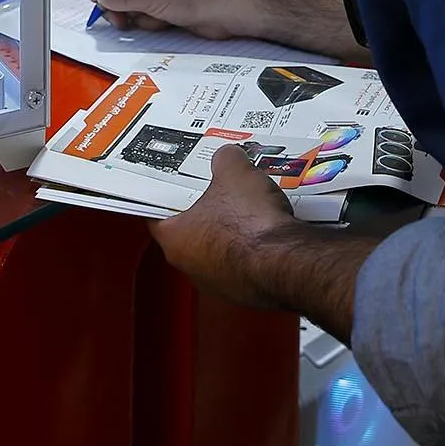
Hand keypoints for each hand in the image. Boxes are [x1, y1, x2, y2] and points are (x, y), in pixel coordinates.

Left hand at [149, 147, 297, 308]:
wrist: (286, 262)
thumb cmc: (251, 226)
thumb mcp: (235, 173)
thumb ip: (225, 160)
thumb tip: (229, 156)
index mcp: (174, 237)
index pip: (159, 213)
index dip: (172, 195)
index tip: (181, 185)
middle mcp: (190, 265)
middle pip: (191, 230)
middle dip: (208, 210)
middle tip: (222, 191)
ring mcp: (217, 281)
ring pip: (218, 249)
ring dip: (231, 232)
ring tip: (250, 208)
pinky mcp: (243, 289)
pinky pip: (243, 263)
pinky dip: (252, 249)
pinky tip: (266, 230)